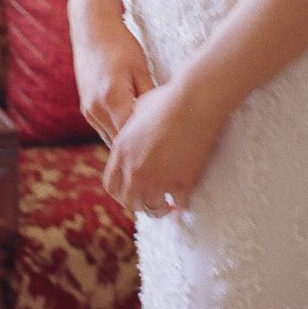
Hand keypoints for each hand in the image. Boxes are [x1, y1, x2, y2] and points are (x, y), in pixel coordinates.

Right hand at [70, 16, 154, 146]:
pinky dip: (119, 133)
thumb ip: (150, 98)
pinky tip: (136, 135)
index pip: (132, 138)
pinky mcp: (86, 108)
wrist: (91, 29)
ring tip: (152, 150)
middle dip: (139, 151)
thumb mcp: (141, 69)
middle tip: (164, 158)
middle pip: (120, 143)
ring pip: (111, 139)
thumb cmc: (120, 45)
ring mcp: (88, 110)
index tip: (168, 154)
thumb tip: (164, 120)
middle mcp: (96, 109)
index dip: (149, 148)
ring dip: (128, 145)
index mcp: (112, 99)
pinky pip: (104, 130)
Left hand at [102, 79, 221, 217]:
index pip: (111, 185)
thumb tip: (134, 134)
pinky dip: (182, 203)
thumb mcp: (139, 111)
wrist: (195, 102)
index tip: (133, 193)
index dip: (122, 192)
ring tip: (169, 206)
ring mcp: (157, 180)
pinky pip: (179, 204)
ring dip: (160, 208)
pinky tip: (186, 197)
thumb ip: (131, 130)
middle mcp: (135, 169)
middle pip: (129, 202)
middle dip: (140, 204)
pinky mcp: (181, 184)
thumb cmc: (169, 99)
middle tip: (151, 202)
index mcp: (122, 151)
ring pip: (152, 209)